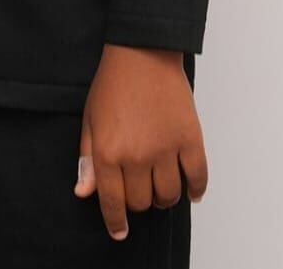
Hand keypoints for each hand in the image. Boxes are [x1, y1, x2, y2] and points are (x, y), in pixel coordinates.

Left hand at [74, 43, 206, 240]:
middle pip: (141, 202)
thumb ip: (87, 159)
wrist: (142, 51)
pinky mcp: (189, 138)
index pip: (112, 203)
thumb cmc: (113, 83)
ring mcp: (165, 148)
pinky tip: (190, 190)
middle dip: (138, 200)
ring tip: (161, 185)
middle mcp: (136, 156)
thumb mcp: (90, 120)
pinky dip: (195, 189)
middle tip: (139, 187)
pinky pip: (197, 177)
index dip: (116, 222)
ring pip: (168, 196)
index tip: (120, 231)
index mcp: (108, 152)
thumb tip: (84, 192)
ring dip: (164, 197)